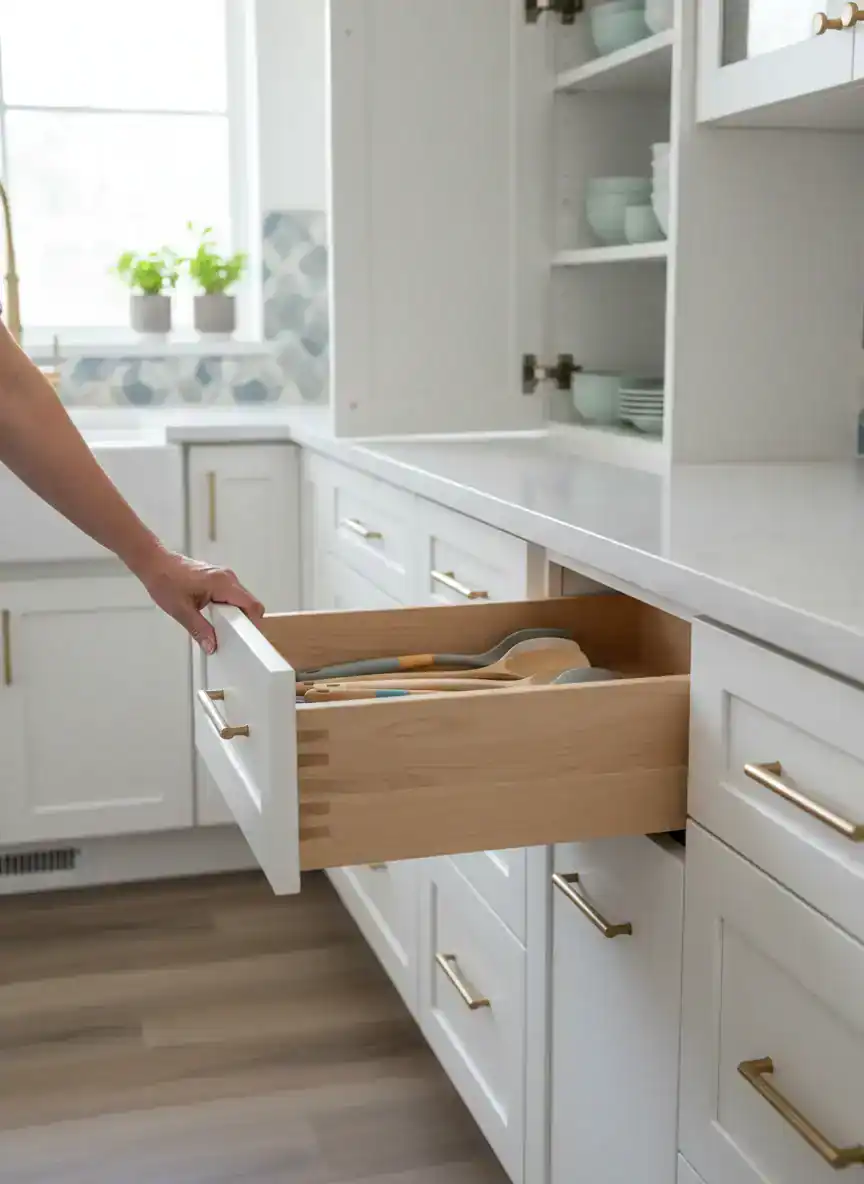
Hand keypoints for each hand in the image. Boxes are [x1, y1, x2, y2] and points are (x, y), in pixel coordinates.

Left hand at [135, 546, 263, 652]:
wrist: (154, 563)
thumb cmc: (164, 579)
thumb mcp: (181, 610)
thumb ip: (199, 630)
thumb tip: (212, 645)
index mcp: (222, 583)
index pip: (252, 605)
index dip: (252, 624)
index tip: (245, 639)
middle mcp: (227, 578)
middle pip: (249, 604)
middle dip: (242, 623)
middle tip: (228, 636)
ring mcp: (224, 577)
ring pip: (241, 601)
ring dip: (234, 616)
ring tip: (218, 627)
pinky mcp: (219, 579)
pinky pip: (232, 597)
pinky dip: (228, 609)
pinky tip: (213, 617)